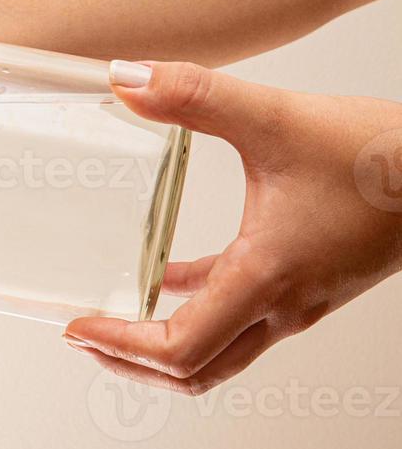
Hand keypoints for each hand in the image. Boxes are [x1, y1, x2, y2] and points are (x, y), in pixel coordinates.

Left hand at [64, 60, 401, 394]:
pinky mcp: (306, 280)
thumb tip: (124, 78)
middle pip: (195, 370)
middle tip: (81, 338)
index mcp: (266, 278)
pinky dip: (195, 304)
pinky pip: (239, 311)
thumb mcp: (275, 116)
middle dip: (130, 363)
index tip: (77, 329)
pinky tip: (162, 274)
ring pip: (219, 349)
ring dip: (161, 342)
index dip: (120, 347)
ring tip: (109, 318)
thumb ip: (195, 96)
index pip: (181, 349)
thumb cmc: (382, 154)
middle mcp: (282, 305)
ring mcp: (297, 299)